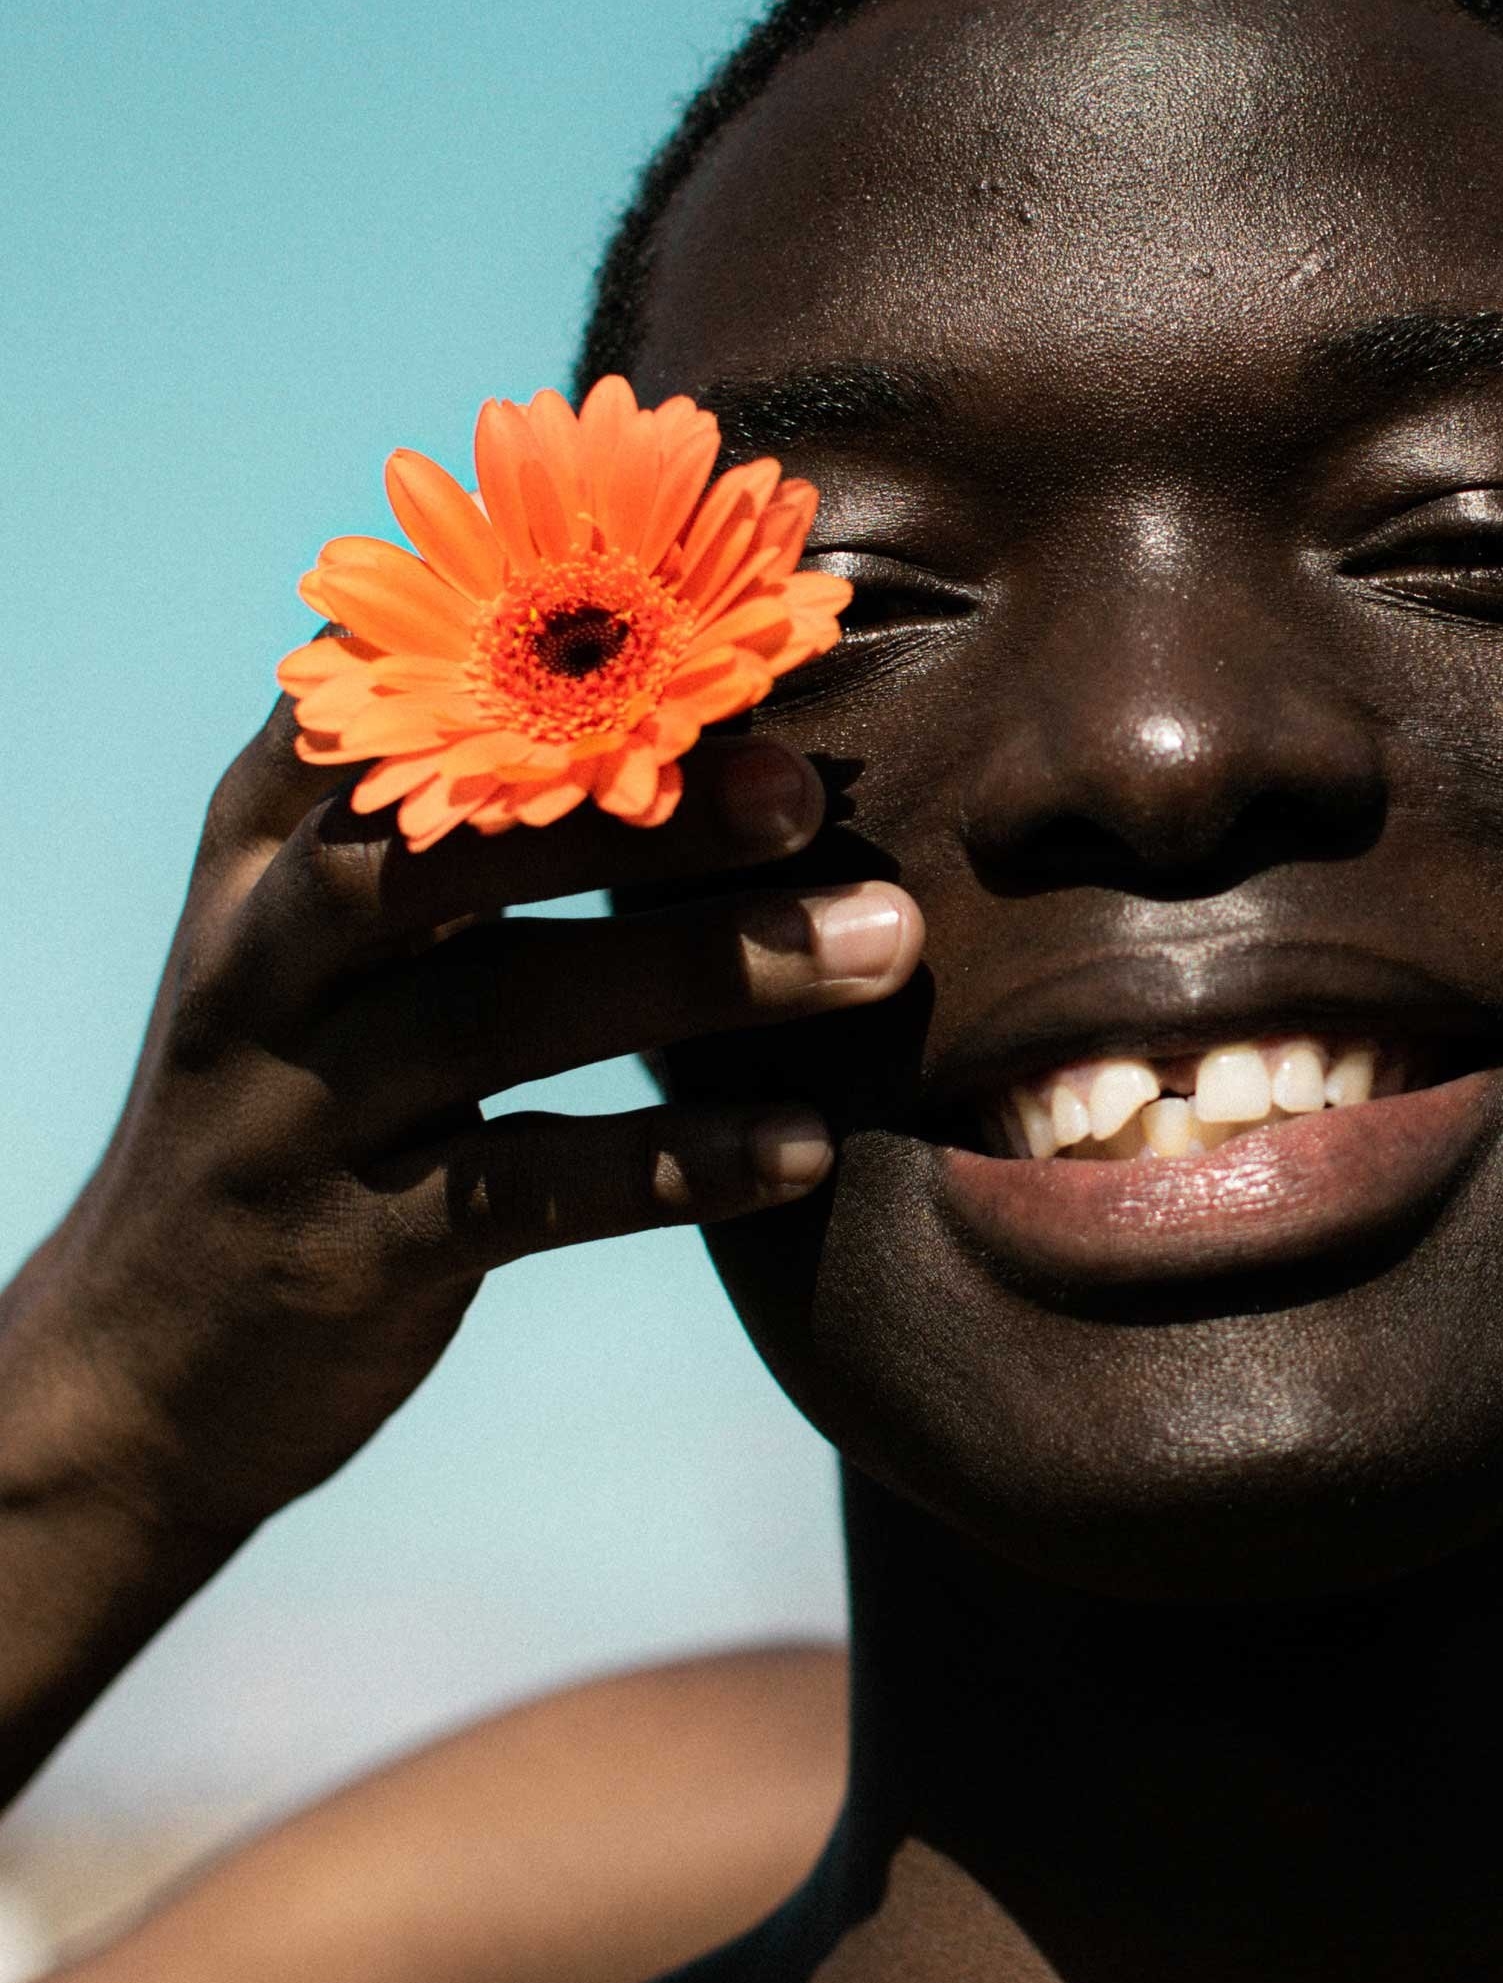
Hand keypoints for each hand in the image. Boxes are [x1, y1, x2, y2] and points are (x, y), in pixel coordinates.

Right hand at [2, 698, 920, 1550]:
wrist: (140, 1371)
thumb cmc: (291, 1130)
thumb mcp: (319, 962)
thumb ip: (432, 835)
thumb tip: (638, 704)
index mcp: (264, 857)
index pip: (393, 711)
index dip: (543, 656)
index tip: (706, 611)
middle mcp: (266, 958)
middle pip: (452, 839)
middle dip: (637, 800)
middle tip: (806, 786)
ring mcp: (301, 1105)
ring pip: (506, 1007)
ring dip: (709, 969)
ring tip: (882, 944)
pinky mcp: (354, 1249)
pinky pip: (532, 1191)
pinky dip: (677, 1165)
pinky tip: (808, 1147)